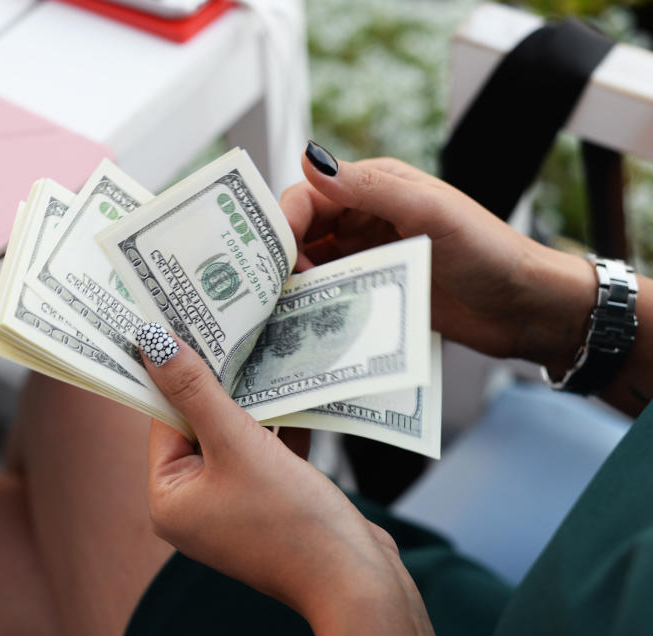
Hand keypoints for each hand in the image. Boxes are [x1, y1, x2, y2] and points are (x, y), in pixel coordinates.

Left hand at [140, 329, 435, 635]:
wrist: (358, 581)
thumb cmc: (290, 519)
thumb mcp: (237, 444)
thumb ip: (196, 391)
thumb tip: (152, 341)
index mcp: (169, 499)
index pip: (164, 420)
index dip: (178, 373)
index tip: (188, 324)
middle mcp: (194, 506)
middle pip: (199, 426)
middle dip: (220, 384)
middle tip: (230, 328)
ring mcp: (233, 508)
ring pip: (237, 437)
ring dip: (253, 402)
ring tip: (264, 348)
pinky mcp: (270, 505)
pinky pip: (265, 454)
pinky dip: (278, 427)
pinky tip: (294, 388)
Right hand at [281, 145, 595, 373]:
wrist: (522, 307)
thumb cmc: (487, 250)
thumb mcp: (428, 212)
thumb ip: (369, 187)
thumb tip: (310, 159)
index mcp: (374, 186)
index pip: (309, 194)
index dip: (283, 219)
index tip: (272, 252)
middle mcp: (363, 219)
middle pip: (302, 231)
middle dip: (281, 254)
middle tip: (270, 286)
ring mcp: (366, 257)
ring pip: (310, 265)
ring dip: (294, 282)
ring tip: (283, 307)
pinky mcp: (372, 292)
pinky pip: (329, 294)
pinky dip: (312, 304)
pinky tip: (302, 319)